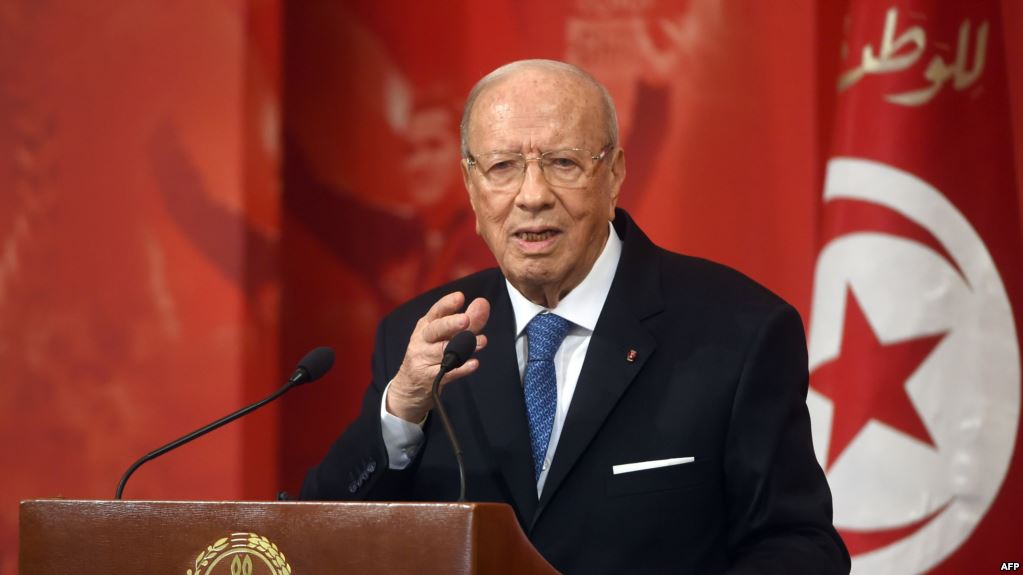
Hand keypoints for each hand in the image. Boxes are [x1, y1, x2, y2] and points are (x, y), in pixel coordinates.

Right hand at [387, 292, 489, 422]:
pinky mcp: (429, 377)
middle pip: (435, 329)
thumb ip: (468, 321)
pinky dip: (462, 368)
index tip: (459, 297)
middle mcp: (422, 340)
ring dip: (463, 346)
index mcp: (426, 325)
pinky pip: (447, 372)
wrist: (411, 385)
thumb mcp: (446, 335)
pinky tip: (474, 364)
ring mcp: (423, 359)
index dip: (447, 304)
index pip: (436, 311)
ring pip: (442, 351)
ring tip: (481, 342)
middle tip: (465, 319)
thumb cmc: (432, 353)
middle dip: (450, 324)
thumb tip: (483, 303)